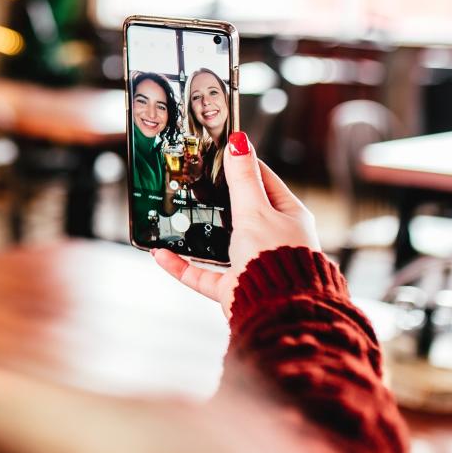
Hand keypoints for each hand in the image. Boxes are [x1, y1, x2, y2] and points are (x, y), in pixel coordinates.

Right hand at [152, 132, 319, 318]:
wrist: (277, 310)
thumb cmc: (278, 259)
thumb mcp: (256, 210)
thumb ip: (243, 179)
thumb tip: (239, 142)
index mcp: (288, 216)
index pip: (264, 180)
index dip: (242, 165)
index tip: (221, 152)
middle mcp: (272, 239)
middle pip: (241, 212)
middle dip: (217, 199)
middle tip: (194, 181)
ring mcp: (251, 263)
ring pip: (219, 243)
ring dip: (198, 233)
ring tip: (178, 217)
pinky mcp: (232, 288)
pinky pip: (201, 274)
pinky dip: (181, 265)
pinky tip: (163, 254)